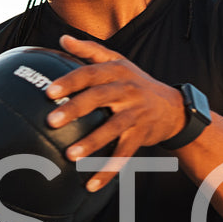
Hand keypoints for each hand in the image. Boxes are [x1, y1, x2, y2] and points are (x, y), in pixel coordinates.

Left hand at [45, 34, 186, 190]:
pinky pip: (124, 154)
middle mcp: (127, 90)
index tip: (49, 92)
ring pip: (113, 129)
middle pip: (98, 98)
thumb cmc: (136, 83)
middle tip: (52, 121)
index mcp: (117, 71)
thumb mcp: (118, 62)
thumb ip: (90, 50)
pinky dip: (108, 170)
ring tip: (70, 155)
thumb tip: (63, 37)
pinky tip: (91, 184)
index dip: (69, 81)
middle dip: (75, 109)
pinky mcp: (142, 135)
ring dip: (92, 143)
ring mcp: (136, 114)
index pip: (89, 73)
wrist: (173, 108)